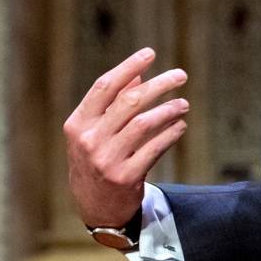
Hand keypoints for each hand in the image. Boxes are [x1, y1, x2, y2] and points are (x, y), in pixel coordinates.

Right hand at [63, 47, 188, 228]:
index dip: (128, 66)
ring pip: (145, 123)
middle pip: (130, 101)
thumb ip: (111, 104)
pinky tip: (180, 125)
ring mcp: (106, 160)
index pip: (104, 86)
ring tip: (183, 104)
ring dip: (169, 109)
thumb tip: (137, 74)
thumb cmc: (96, 159)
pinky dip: (171, 133)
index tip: (150, 53)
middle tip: (180, 75)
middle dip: (159, 84)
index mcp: (77, 124)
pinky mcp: (125, 177)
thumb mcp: (93, 132)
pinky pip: (154, 147)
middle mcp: (89, 140)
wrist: (95, 206)